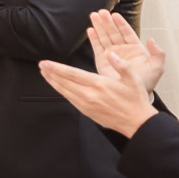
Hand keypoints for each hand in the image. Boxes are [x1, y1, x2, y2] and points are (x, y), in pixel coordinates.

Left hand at [38, 47, 158, 136]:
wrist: (137, 123)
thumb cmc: (135, 100)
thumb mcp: (133, 79)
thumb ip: (121, 65)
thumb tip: (111, 54)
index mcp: (98, 85)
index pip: (72, 74)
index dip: (57, 68)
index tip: (45, 63)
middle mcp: (89, 95)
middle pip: (64, 82)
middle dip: (51, 73)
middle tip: (41, 66)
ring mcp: (86, 105)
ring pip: (65, 92)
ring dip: (53, 82)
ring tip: (45, 74)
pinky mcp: (87, 112)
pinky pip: (70, 100)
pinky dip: (61, 92)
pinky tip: (58, 87)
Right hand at [86, 11, 165, 94]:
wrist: (134, 95)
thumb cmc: (146, 82)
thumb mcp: (157, 67)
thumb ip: (157, 53)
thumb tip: (151, 40)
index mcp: (135, 48)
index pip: (127, 32)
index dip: (121, 23)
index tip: (115, 15)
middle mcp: (122, 49)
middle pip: (113, 32)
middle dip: (107, 22)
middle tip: (102, 12)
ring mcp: (112, 54)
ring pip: (104, 37)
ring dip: (99, 26)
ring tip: (94, 15)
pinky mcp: (103, 61)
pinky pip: (97, 47)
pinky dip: (93, 39)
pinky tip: (90, 30)